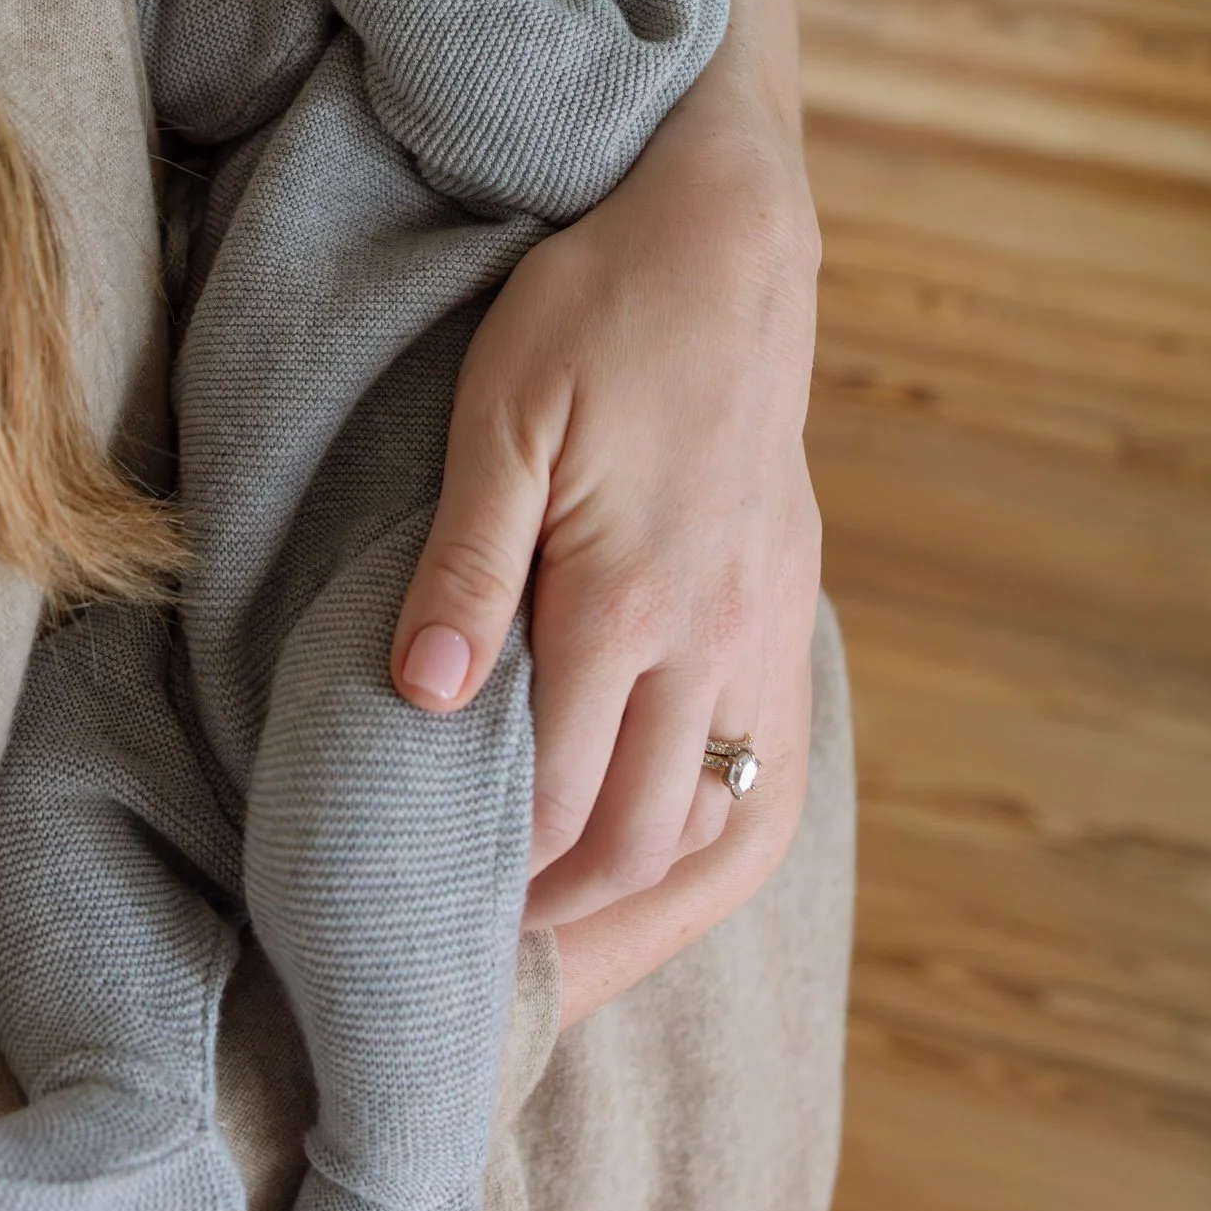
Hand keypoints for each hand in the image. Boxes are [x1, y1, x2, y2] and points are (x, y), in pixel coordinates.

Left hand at [389, 0, 822, 1017]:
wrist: (732, 229)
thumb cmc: (597, 302)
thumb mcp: (501, 411)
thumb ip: (464, 561)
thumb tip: (424, 696)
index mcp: (627, 600)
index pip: (555, 803)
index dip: (491, 888)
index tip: (419, 940)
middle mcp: (716, 635)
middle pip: (641, 844)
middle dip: (561, 928)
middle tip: (476, 981)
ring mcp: (768, 622)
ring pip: (723, 823)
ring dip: (644, 902)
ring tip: (562, 950)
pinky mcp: (791, 597)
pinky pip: (771, 759)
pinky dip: (714, 834)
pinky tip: (662, 849)